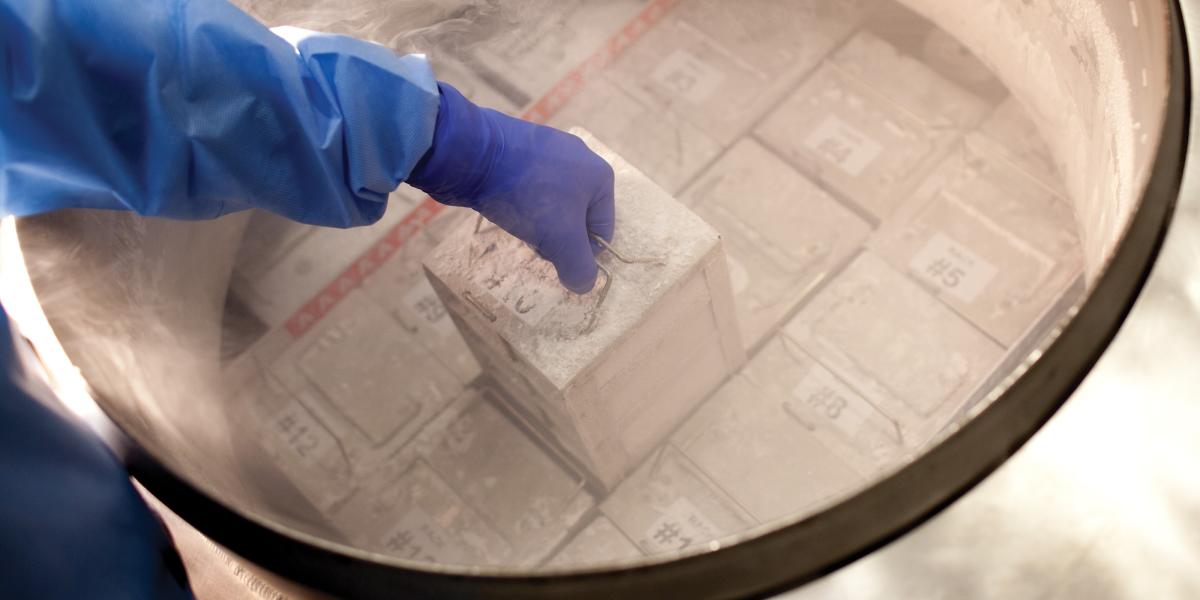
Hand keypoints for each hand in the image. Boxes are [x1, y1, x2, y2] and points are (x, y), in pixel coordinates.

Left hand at [407, 83, 614, 293]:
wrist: (472, 154)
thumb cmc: (528, 195)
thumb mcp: (561, 239)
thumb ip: (579, 267)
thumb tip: (584, 285)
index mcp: (599, 175)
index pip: (602, 231)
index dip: (580, 252)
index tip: (554, 256)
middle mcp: (579, 158)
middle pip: (576, 217)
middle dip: (556, 236)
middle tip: (533, 238)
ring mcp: (549, 149)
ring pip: (552, 203)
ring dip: (538, 221)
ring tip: (516, 220)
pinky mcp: (522, 149)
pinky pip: (531, 186)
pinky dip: (521, 201)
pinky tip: (505, 204)